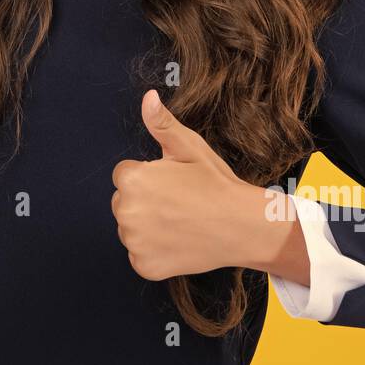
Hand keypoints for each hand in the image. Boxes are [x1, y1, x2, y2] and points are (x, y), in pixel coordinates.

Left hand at [111, 89, 261, 280]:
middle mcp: (125, 211)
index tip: (172, 183)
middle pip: (123, 202)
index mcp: (131, 179)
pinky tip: (177, 242)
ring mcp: (134, 242)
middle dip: (143, 200)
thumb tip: (147, 98)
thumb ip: (161, 123)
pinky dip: (154, 251)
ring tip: (179, 222)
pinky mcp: (143, 266)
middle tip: (177, 202)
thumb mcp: (189, 147)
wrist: (241, 226)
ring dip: (146, 226)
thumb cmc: (215, 183)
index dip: (149, 176)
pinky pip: (139, 254)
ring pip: (130, 228)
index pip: (123, 175)